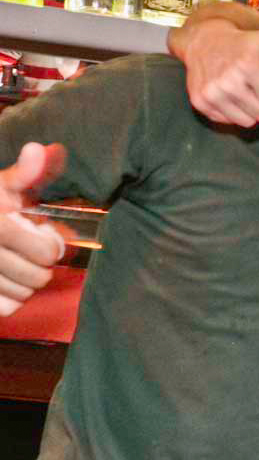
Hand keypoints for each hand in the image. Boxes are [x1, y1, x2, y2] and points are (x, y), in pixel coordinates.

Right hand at [0, 143, 66, 315]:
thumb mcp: (3, 185)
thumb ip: (28, 172)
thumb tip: (45, 150)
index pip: (47, 254)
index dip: (52, 247)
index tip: (45, 237)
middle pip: (38, 279)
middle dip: (40, 266)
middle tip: (31, 253)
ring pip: (23, 296)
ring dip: (25, 284)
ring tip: (16, 265)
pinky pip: (6, 309)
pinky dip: (9, 301)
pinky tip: (4, 282)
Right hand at [176, 12, 258, 126]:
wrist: (203, 41)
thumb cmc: (245, 43)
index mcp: (249, 64)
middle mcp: (227, 80)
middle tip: (253, 85)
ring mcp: (212, 92)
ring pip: (246, 122)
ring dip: (249, 110)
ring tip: (242, 90)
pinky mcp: (200, 103)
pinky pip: (228, 122)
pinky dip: (230, 112)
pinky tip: (227, 93)